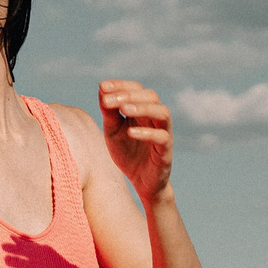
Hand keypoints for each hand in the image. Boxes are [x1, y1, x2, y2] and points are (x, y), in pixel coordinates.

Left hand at [98, 80, 173, 200]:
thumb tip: (102, 89)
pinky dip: (146, 133)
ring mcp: (163, 133)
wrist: (141, 182)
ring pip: (162, 112)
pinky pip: (162, 137)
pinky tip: (130, 132)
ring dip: (142, 108)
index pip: (136, 88)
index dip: (121, 85)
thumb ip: (109, 112)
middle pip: (151, 96)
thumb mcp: (113, 131)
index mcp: (143, 109)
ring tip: (123, 110)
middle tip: (108, 101)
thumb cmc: (128, 153)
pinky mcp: (166, 151)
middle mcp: (156, 117)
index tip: (103, 87)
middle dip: (128, 95)